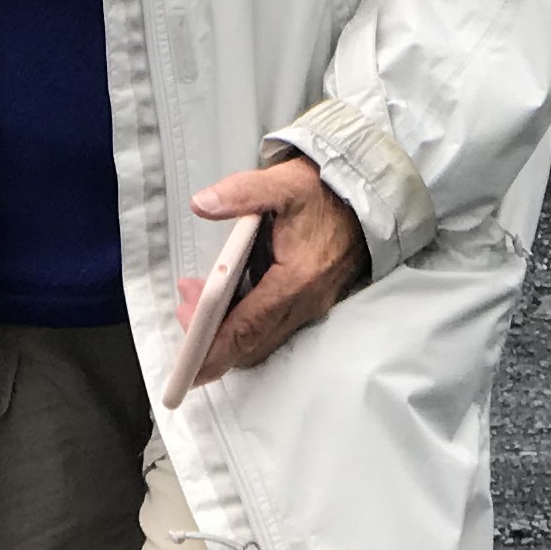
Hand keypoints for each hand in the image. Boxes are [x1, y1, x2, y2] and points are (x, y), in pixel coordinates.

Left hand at [177, 156, 368, 388]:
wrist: (366, 194)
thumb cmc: (324, 190)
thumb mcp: (282, 183)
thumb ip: (240, 194)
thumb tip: (201, 204)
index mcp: (295, 279)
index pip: (248, 327)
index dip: (214, 350)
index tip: (186, 367)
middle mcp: (306, 302)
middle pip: (252, 343)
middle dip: (212, 341)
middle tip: (184, 312)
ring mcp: (311, 306)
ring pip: (262, 339)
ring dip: (228, 332)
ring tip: (197, 301)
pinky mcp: (312, 303)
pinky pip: (274, 328)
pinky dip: (246, 324)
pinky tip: (227, 298)